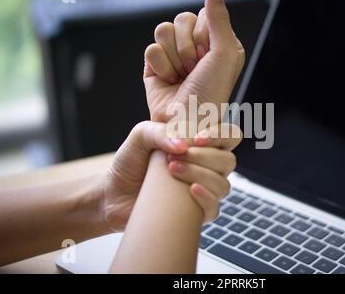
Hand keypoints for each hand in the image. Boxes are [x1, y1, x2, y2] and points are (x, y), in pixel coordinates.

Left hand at [103, 121, 240, 230]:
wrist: (114, 192)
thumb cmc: (130, 161)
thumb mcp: (141, 135)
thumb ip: (161, 131)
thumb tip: (183, 146)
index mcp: (200, 145)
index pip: (230, 136)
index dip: (221, 136)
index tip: (197, 139)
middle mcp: (206, 167)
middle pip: (228, 161)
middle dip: (204, 157)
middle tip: (175, 157)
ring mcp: (203, 190)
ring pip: (223, 185)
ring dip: (201, 175)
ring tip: (172, 170)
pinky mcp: (195, 213)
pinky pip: (214, 209)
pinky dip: (206, 199)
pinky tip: (191, 190)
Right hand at [144, 0, 244, 121]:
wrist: (185, 123)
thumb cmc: (211, 93)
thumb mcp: (223, 53)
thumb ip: (219, 17)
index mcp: (218, 43)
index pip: (204, 14)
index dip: (202, 36)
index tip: (207, 59)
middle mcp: (197, 47)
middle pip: (182, 19)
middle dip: (187, 48)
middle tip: (194, 70)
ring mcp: (175, 56)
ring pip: (163, 30)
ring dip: (174, 58)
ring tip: (182, 77)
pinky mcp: (155, 65)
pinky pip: (150, 48)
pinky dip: (160, 67)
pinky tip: (168, 81)